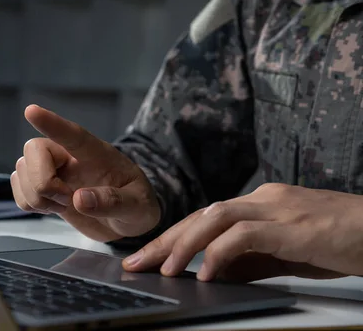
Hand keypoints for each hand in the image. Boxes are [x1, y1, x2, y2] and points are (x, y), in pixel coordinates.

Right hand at [11, 105, 159, 241]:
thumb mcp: (138, 207)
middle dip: (42, 181)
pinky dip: (29, 203)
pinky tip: (52, 208)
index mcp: (97, 154)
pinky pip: (18, 190)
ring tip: (64, 205)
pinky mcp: (43, 188)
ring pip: (22, 170)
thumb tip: (79, 199)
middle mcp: (70, 156)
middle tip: (66, 200)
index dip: (52, 124)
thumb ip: (114, 202)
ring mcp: (53, 171)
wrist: (128, 222)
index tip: (31, 111)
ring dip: (37, 196)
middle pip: (34, 150)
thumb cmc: (138, 206)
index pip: (72, 135)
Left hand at [122, 183, 362, 281]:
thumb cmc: (338, 241)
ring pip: (216, 217)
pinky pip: (246, 234)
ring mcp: (277, 208)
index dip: (171, 237)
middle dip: (165, 240)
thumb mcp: (285, 254)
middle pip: (200, 215)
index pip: (203, 218)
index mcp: (259, 203)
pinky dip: (221, 251)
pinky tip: (208, 272)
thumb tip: (214, 274)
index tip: (145, 257)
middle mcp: (262, 199)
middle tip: (136, 263)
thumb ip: (250, 260)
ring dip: (185, 244)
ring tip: (165, 270)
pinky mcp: (294, 225)